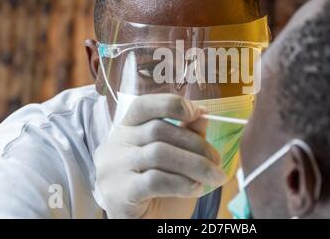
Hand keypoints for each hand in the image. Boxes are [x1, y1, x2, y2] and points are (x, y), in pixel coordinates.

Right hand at [94, 94, 226, 218]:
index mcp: (125, 130)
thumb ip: (186, 134)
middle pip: (158, 130)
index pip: (143, 106)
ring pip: (159, 153)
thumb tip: (203, 114)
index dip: (171, 104)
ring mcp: (112, 169)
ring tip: (214, 177)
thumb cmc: (161, 190)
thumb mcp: (177, 158)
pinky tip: (195, 188)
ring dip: (195, 164)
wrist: (147, 224)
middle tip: (217, 160)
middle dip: (196, 144)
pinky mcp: (118, 194)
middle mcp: (113, 145)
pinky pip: (155, 180)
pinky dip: (182, 183)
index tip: (197, 113)